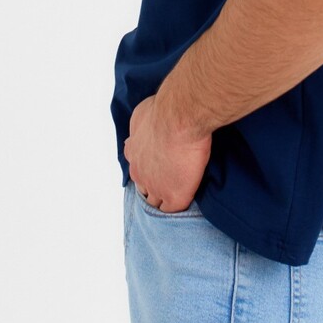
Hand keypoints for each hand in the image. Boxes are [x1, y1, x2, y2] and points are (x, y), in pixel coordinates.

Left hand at [124, 94, 211, 211]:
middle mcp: (140, 172)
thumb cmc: (162, 111)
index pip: (137, 169)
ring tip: (179, 194)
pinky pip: (173, 210)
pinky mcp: (174, 196)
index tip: (158, 167)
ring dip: (165, 198)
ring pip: (156, 202)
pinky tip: (189, 199)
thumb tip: (142, 128)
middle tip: (169, 181)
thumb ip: (140, 126)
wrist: (178, 119)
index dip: (148, 170)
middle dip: (153, 186)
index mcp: (133, 153)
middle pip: (144, 188)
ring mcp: (155, 187)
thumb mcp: (141, 114)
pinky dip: (179, 206)